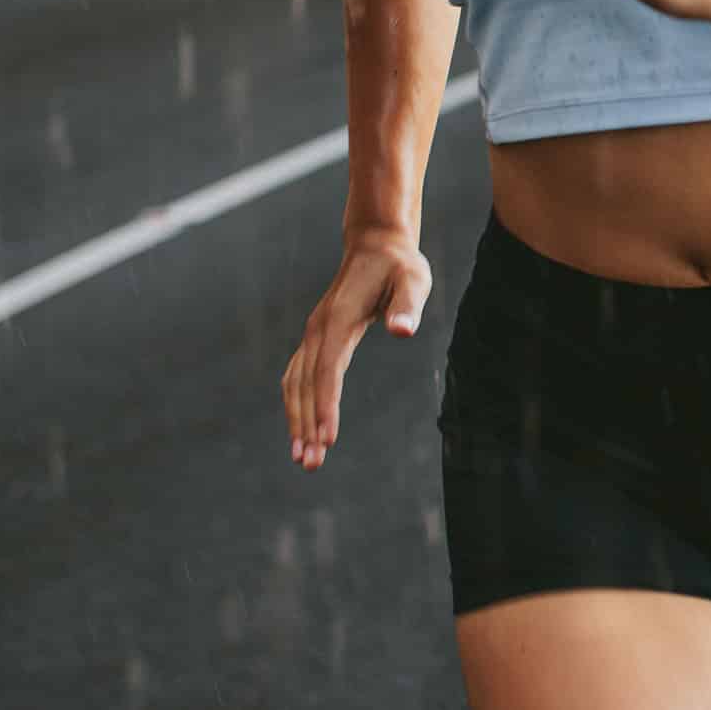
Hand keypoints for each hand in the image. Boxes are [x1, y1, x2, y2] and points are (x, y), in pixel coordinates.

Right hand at [283, 229, 432, 469]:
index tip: (327, 438)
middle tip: (310, 464)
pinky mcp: (317, 338)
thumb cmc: (400, 265)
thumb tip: (402, 331)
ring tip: (303, 457)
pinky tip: (302, 428)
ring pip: (296, 384)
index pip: (328, 371)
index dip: (326, 405)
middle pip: (306, 385)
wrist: (376, 245)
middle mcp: (319, 329)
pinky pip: (299, 377)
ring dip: (297, 420)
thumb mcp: (414, 280)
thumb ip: (408, 305)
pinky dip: (297, 404)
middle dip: (307, 425)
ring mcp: (314, 333)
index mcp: (338, 319)